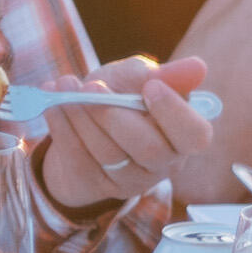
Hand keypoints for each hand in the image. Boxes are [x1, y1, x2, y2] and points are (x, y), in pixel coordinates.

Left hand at [48, 52, 231, 216]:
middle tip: (92, 86)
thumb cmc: (122, 95)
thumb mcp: (141, 78)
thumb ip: (163, 74)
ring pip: (109, 154)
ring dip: (82, 116)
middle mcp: (164, 164)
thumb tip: (198, 67)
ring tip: (65, 85)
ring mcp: (131, 180)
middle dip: (116, 115)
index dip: (175, 113)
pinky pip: (79, 159)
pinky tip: (53, 104)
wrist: (86, 122)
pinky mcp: (96, 185)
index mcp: (186, 137)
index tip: (150, 86)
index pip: (195, 136)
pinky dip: (62, 128)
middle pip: (148, 149)